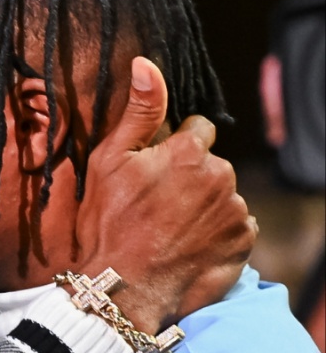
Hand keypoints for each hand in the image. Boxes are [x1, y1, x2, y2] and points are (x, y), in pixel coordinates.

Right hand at [75, 57, 255, 332]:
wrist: (123, 289)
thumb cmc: (108, 223)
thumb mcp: (109, 161)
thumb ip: (138, 111)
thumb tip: (147, 63)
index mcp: (189, 151)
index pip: (195, 129)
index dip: (171, 148)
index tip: (151, 173)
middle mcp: (221, 176)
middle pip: (210, 163)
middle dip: (190, 176)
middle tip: (155, 205)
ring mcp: (235, 210)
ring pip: (222, 194)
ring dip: (203, 204)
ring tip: (169, 229)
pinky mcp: (243, 241)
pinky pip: (234, 225)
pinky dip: (216, 232)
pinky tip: (187, 245)